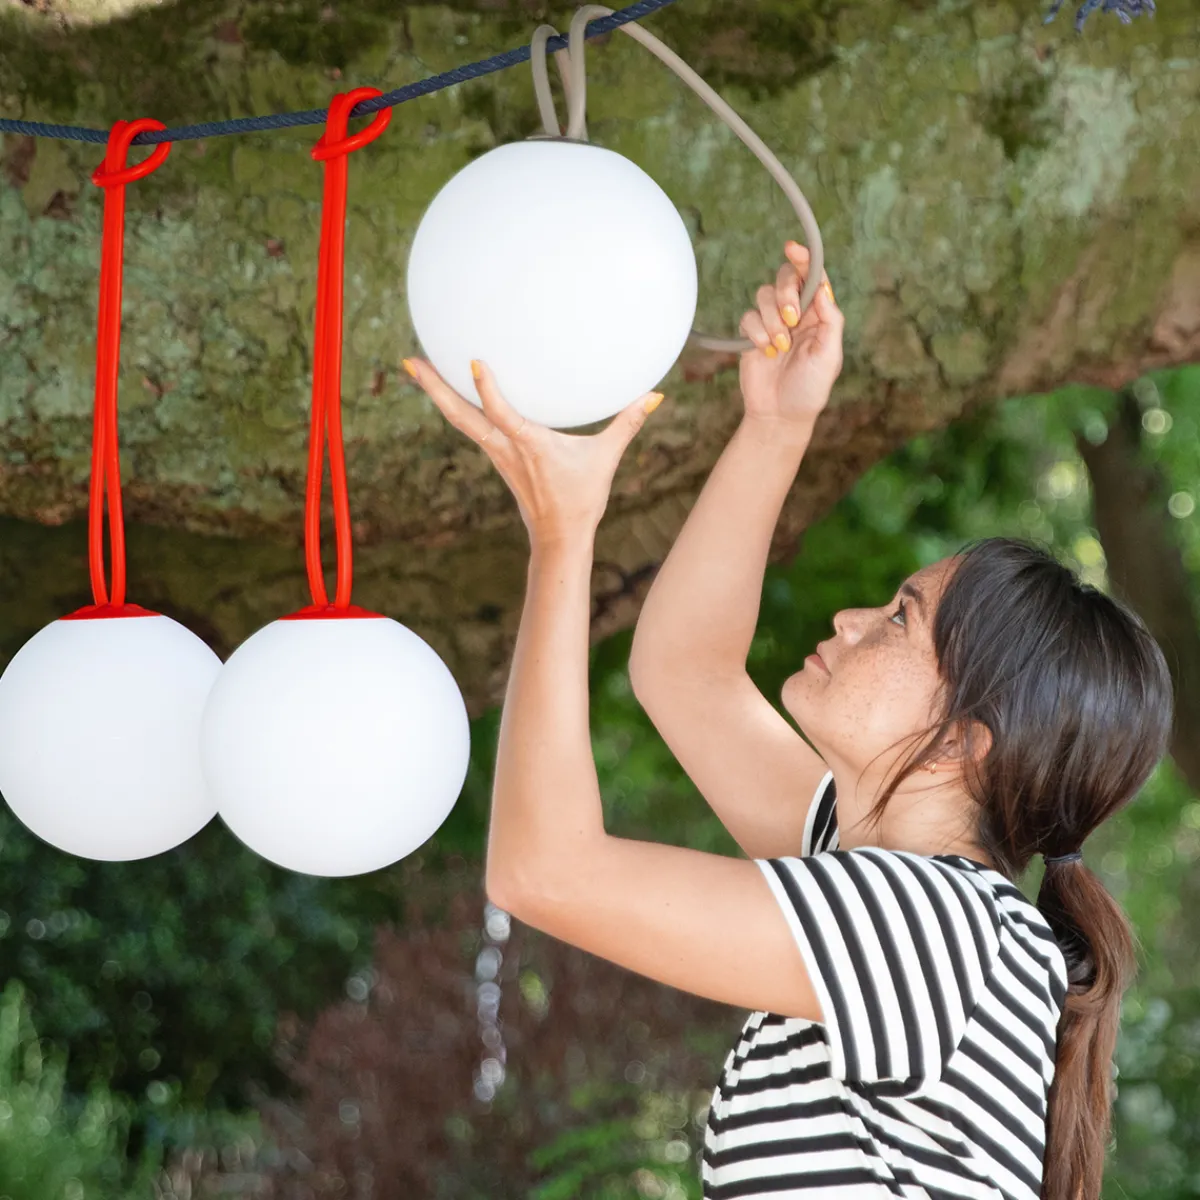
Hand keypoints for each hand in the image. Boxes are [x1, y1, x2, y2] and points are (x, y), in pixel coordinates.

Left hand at [402, 357, 663, 546]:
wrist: (559, 536)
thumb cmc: (582, 497)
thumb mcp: (606, 458)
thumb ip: (628, 423)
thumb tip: (654, 395)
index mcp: (530, 446)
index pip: (503, 416)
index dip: (488, 391)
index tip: (475, 362)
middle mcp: (505, 448)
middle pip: (462, 417)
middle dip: (435, 390)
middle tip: (411, 361)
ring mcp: (496, 453)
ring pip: (459, 421)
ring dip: (436, 394)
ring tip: (416, 366)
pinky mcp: (495, 456)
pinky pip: (469, 426)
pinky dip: (454, 406)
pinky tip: (445, 390)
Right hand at [738, 241, 843, 432]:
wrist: (780, 415)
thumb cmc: (810, 389)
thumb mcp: (829, 356)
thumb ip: (830, 320)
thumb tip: (823, 289)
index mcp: (820, 315)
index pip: (813, 278)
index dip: (805, 260)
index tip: (793, 248)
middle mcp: (796, 314)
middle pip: (786, 279)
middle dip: (786, 294)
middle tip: (791, 319)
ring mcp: (772, 323)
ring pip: (764, 296)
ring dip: (771, 320)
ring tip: (779, 347)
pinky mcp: (752, 335)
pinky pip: (748, 317)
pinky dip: (756, 332)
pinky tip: (765, 352)